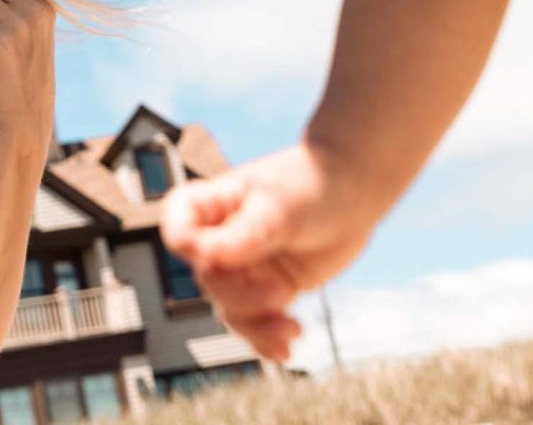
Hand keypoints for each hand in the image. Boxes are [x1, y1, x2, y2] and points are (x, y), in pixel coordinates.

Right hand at [158, 142, 385, 362]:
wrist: (355, 192)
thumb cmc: (312, 183)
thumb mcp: (278, 206)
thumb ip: (244, 233)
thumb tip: (204, 256)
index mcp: (212, 205)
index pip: (177, 224)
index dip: (183, 243)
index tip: (205, 256)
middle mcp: (222, 239)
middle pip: (209, 280)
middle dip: (242, 295)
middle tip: (282, 290)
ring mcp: (245, 267)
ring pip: (231, 309)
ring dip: (257, 327)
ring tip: (292, 328)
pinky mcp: (269, 288)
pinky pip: (257, 322)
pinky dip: (267, 339)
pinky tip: (285, 349)